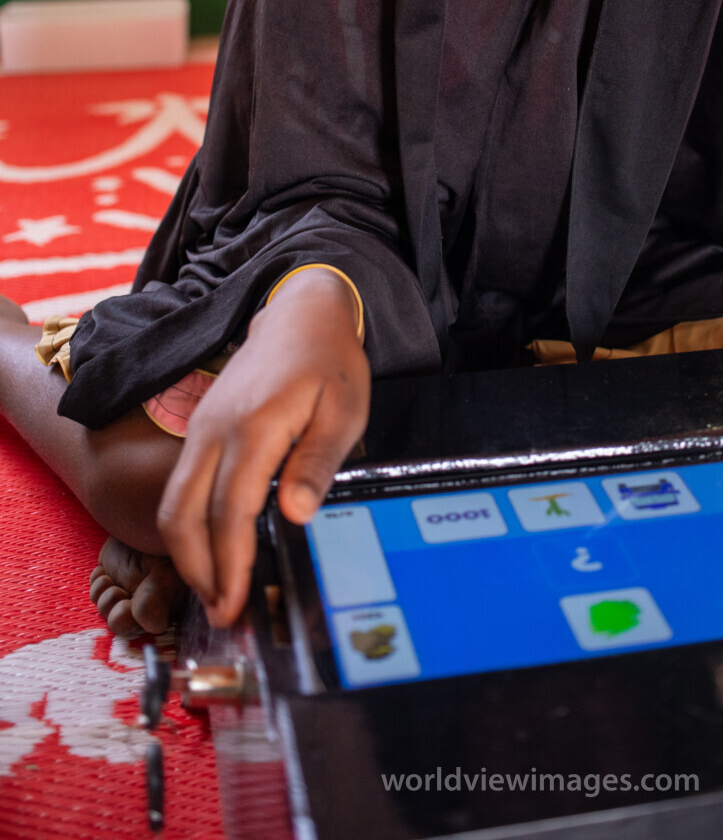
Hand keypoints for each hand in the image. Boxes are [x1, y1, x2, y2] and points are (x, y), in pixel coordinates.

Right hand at [156, 268, 368, 626]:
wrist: (299, 314)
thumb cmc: (329, 364)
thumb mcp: (345, 410)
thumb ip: (318, 462)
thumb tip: (295, 515)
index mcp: (255, 427)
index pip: (230, 509)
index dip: (230, 563)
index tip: (235, 603)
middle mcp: (216, 431)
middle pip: (183, 513)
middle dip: (198, 570)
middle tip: (222, 613)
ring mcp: (202, 429)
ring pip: (172, 503)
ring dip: (187, 554)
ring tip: (217, 592)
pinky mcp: (199, 431)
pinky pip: (179, 488)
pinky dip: (186, 527)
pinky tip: (211, 552)